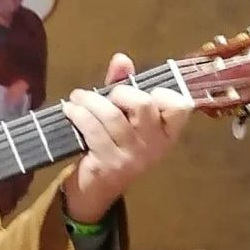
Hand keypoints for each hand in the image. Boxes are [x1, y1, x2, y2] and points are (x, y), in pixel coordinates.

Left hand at [60, 54, 191, 223]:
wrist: (96, 189)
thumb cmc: (113, 145)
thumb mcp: (124, 115)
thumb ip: (124, 86)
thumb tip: (121, 59)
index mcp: (167, 133)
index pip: (180, 107)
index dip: (162, 93)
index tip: (142, 92)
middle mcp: (155, 145)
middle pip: (144, 105)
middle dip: (121, 92)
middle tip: (106, 96)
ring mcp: (132, 157)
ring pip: (112, 116)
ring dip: (90, 101)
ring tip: (77, 98)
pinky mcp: (108, 163)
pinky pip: (92, 130)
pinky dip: (78, 114)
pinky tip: (69, 109)